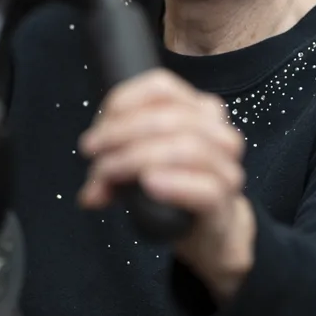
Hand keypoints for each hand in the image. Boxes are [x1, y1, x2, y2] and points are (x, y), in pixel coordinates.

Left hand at [78, 69, 255, 301]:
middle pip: (168, 117)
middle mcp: (218, 132)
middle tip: (96, 154)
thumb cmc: (175, 186)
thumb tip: (90, 194)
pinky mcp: (223, 202)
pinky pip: (204, 188)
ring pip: (186, 148)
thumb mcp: (139, 168)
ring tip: (110, 173)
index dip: (125, 102)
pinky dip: (174, 183)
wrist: (210, 228)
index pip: (161, 87)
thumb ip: (111, 172)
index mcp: (200, 110)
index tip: (99, 127)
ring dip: (138, 158)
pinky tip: (149, 183)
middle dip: (122, 134)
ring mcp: (225, 167)